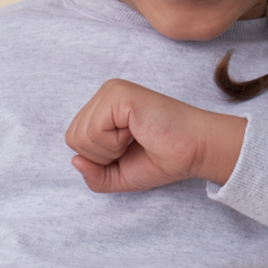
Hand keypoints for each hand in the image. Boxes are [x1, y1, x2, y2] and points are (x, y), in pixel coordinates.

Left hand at [65, 81, 247, 194]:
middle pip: (73, 138)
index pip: (75, 140)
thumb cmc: (162, 158)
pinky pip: (93, 131)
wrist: (194, 151)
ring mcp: (112, 91)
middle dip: (101, 156)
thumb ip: (93, 174)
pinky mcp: (119, 95)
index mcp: (104, 108)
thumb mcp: (119, 176)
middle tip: (132, 146)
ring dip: (108, 151)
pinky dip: (114, 144)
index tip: (129, 151)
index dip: (98, 159)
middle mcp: (106, 94)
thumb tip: (74, 160)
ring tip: (135, 139)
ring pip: (80, 136)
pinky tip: (136, 134)